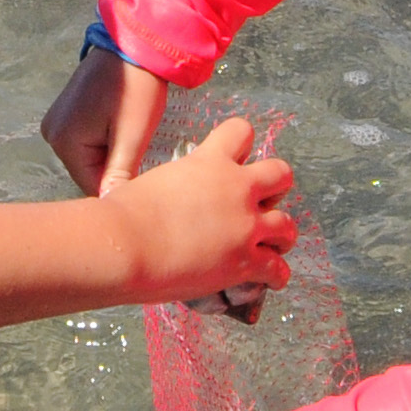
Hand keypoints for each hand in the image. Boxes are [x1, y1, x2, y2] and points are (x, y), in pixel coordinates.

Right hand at [40, 37, 172, 191]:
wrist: (137, 44)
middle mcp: (52, 133)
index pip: (92, 186)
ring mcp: (57, 121)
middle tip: (144, 153)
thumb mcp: (132, 135)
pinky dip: (107, 141)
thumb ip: (119, 174)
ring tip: (134, 136)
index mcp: (63, 141)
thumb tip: (109, 205)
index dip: (120, 185)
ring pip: (90, 158)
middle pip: (89, 172)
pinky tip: (123, 128)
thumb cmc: (137, 89)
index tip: (145, 179)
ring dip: (113, 155)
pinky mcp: (67, 113)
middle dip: (116, 169)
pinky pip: (88, 142)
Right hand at [99, 116, 294, 300]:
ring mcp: (245, 225)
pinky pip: (278, 268)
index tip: (237, 159)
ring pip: (288, 225)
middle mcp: (236, 188)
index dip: (242, 145)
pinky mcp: (245, 261)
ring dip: (281, 235)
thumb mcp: (151, 183)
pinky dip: (277, 275)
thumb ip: (170, 186)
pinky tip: (272, 278)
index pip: (241, 132)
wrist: (124, 246)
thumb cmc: (123, 216)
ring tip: (275, 244)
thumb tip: (154, 202)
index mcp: (209, 162)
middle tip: (263, 202)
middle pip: (281, 174)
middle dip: (276, 188)